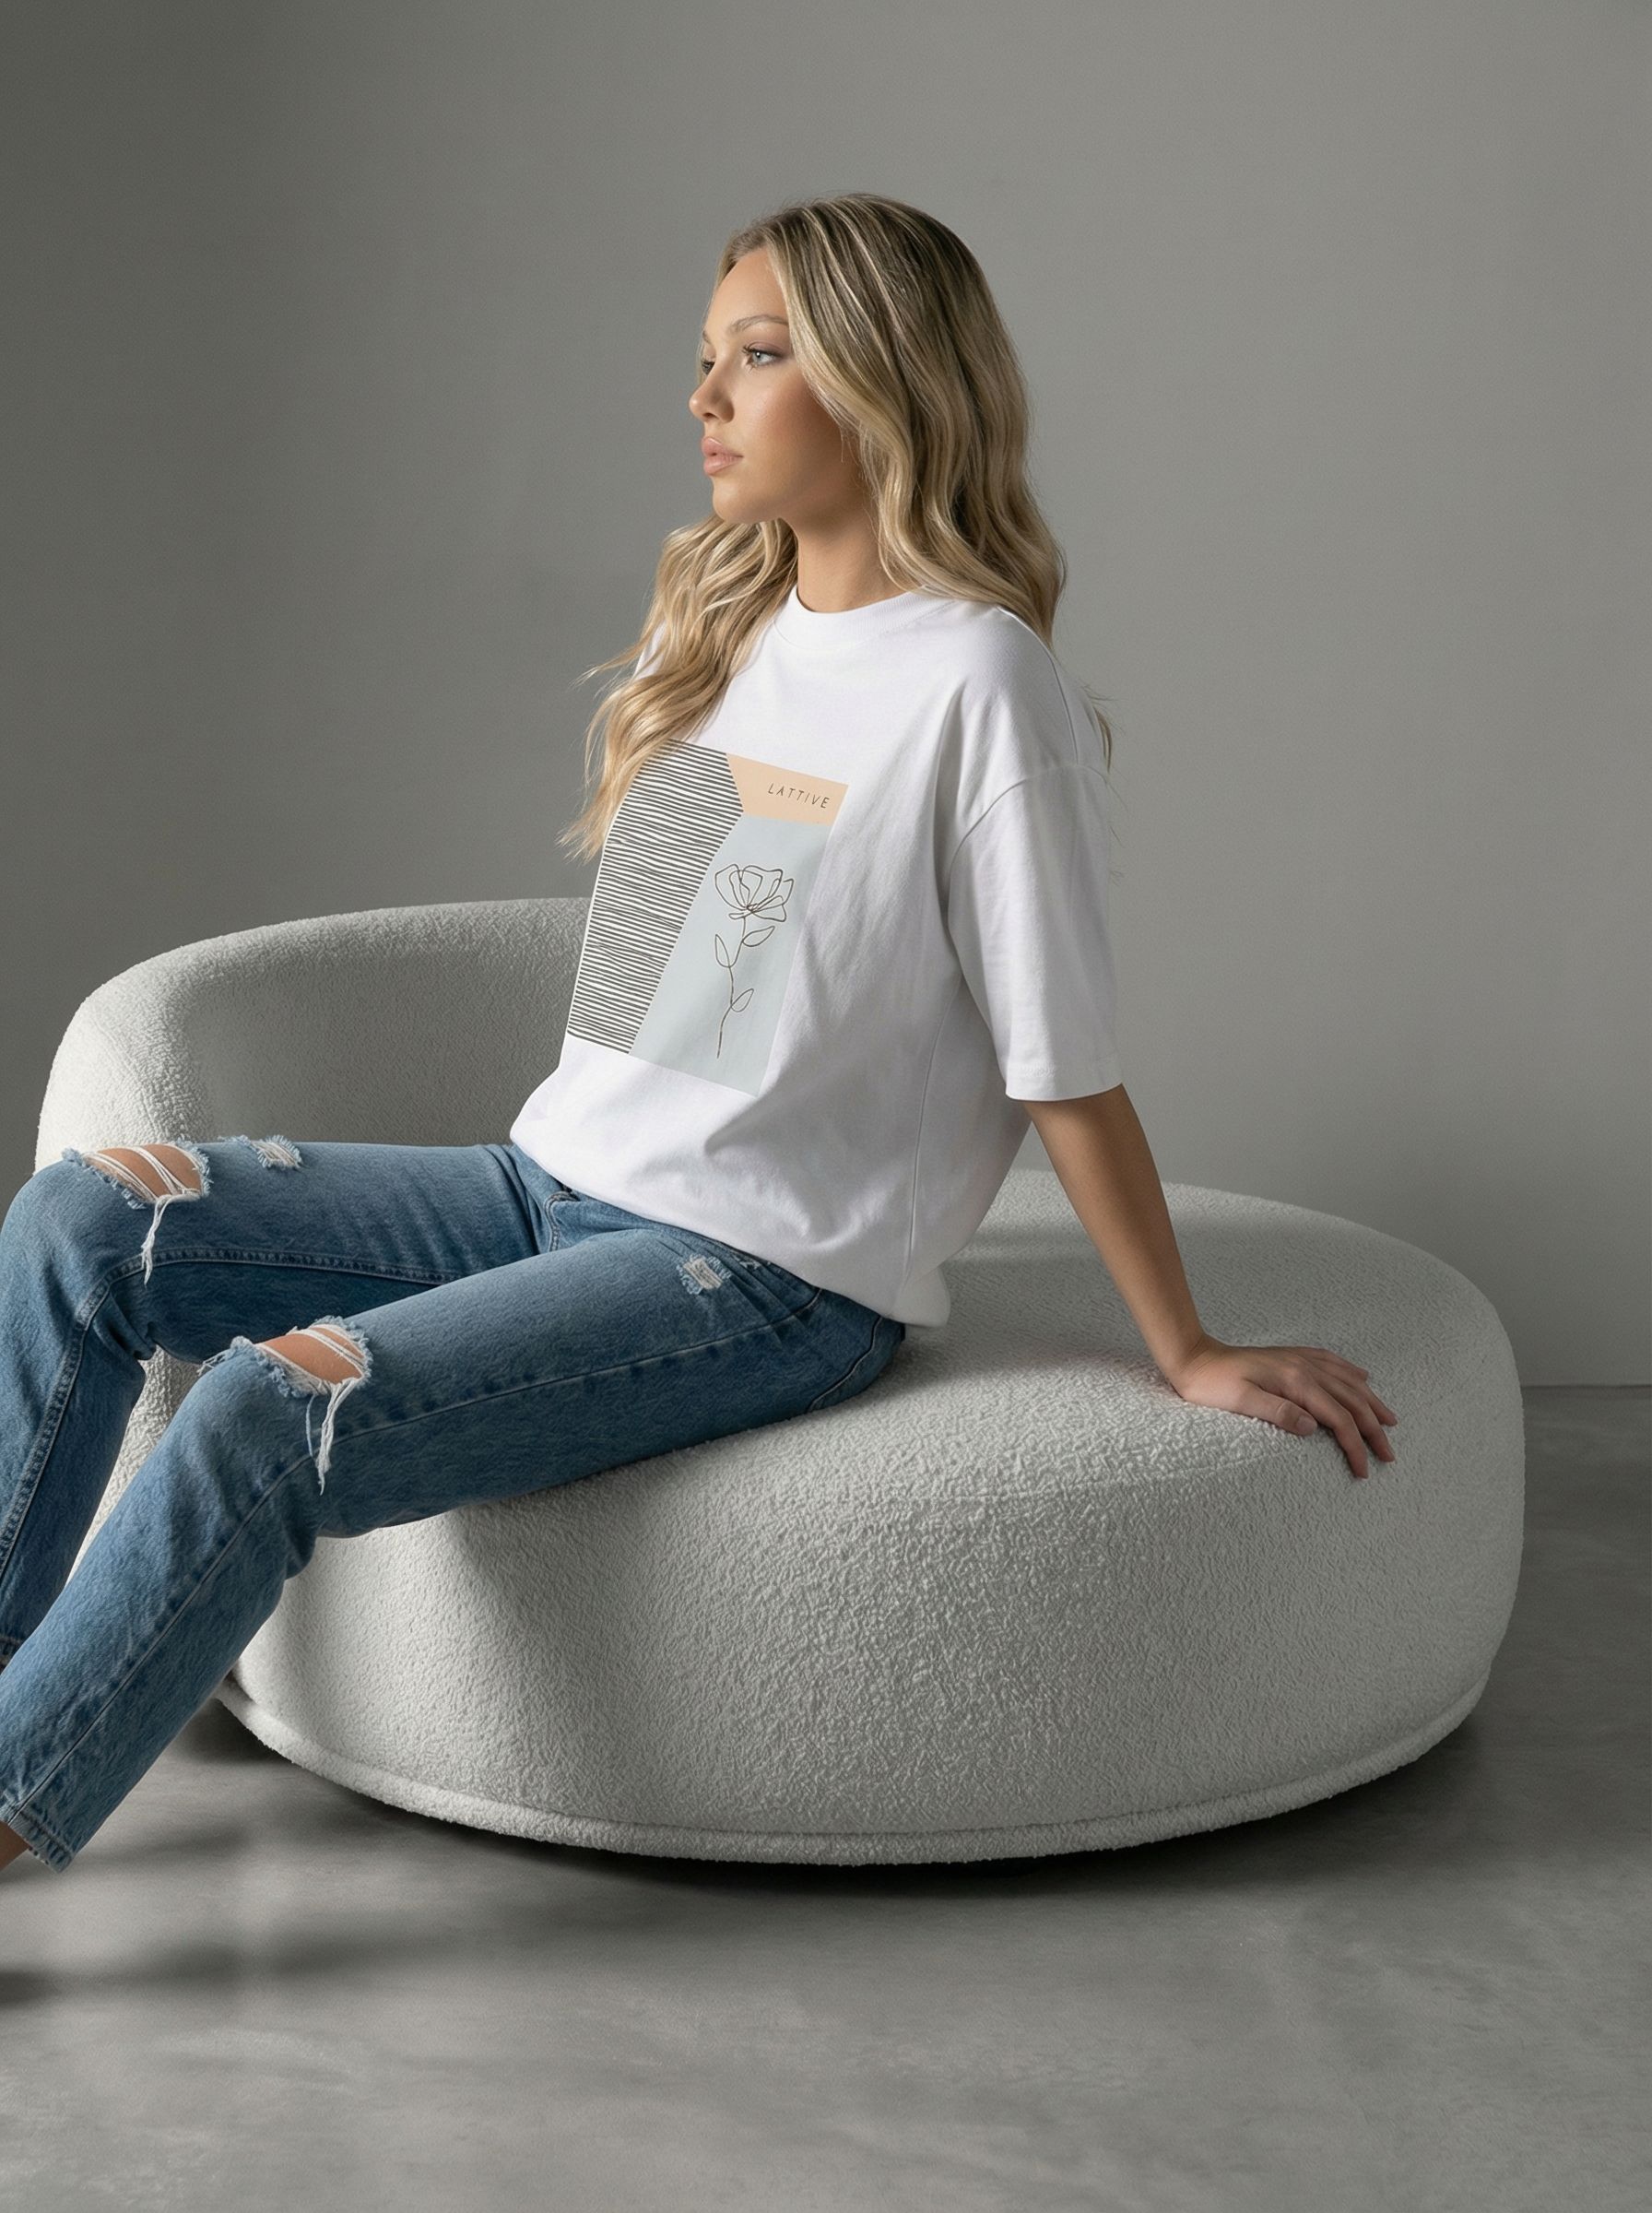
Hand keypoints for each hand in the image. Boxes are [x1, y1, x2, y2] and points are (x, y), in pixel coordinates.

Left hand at [1165, 1335, 1398, 1479]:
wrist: (1194, 1358)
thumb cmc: (1213, 1385)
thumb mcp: (1241, 1402)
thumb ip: (1277, 1412)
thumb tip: (1313, 1426)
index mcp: (1295, 1382)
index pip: (1338, 1418)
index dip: (1355, 1446)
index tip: (1363, 1471)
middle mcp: (1305, 1367)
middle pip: (1352, 1400)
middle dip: (1374, 1430)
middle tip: (1388, 1457)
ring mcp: (1300, 1359)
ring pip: (1349, 1381)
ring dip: (1371, 1402)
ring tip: (1390, 1421)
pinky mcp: (1293, 1357)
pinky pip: (1333, 1363)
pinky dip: (1352, 1373)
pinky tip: (1363, 1378)